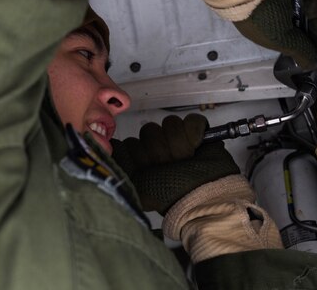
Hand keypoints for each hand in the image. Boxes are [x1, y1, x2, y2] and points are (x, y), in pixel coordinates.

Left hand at [112, 114, 239, 213]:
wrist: (205, 196)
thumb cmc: (172, 196)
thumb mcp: (139, 192)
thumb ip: (122, 169)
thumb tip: (111, 146)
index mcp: (141, 158)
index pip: (130, 141)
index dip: (138, 154)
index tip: (148, 169)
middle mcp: (157, 146)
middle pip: (149, 131)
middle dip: (159, 151)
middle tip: (169, 166)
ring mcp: (176, 137)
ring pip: (169, 124)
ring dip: (178, 145)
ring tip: (184, 160)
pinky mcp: (196, 129)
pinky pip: (191, 121)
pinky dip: (194, 133)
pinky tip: (196, 147)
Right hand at [233, 0, 316, 69]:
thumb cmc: (261, 16)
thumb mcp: (279, 39)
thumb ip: (300, 51)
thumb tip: (311, 66)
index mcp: (277, 27)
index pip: (304, 35)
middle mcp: (286, 9)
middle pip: (315, 18)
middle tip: (313, 20)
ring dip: (315, 4)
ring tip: (303, 1)